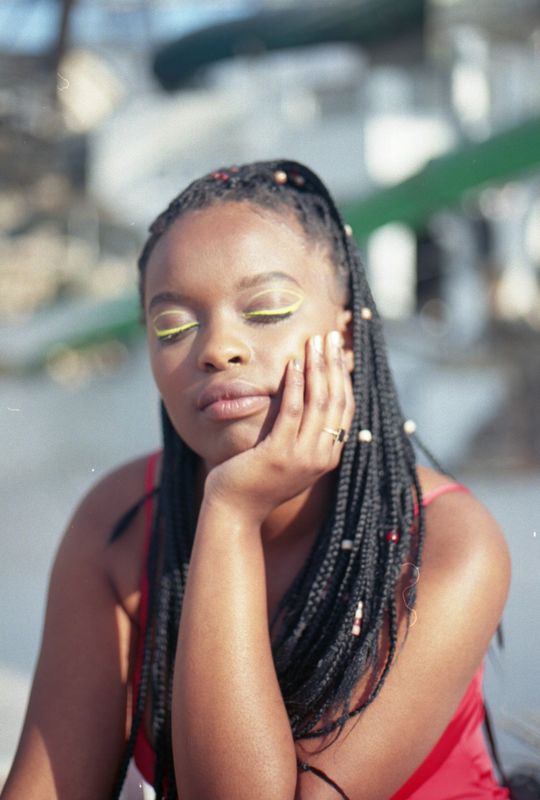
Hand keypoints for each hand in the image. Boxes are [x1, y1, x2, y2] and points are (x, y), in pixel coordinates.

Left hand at [203, 330, 354, 524]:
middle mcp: (322, 456)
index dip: (343, 376)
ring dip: (317, 367)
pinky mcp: (279, 454)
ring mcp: (303, 457)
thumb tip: (307, 400)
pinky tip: (292, 364)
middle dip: (334, 364)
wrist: (235, 511)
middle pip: (336, 401)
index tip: (338, 350)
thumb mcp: (288, 456)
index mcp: (328, 456)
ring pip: (318, 402)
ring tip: (314, 341)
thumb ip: (302, 433)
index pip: (345, 408)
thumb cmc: (256, 480)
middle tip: (330, 336)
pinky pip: (292, 412)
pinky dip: (295, 385)